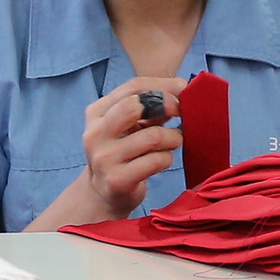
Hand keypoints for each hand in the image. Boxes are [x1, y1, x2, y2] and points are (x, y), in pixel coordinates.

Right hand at [80, 77, 187, 217]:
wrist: (103, 194)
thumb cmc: (123, 152)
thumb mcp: (129, 126)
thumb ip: (150, 108)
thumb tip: (181, 89)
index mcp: (96, 113)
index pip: (132, 87)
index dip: (162, 86)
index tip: (183, 90)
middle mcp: (95, 134)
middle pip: (136, 106)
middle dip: (167, 105)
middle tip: (181, 113)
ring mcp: (104, 158)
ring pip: (152, 136)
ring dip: (173, 137)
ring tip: (175, 140)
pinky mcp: (117, 180)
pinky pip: (156, 161)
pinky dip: (168, 158)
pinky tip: (164, 159)